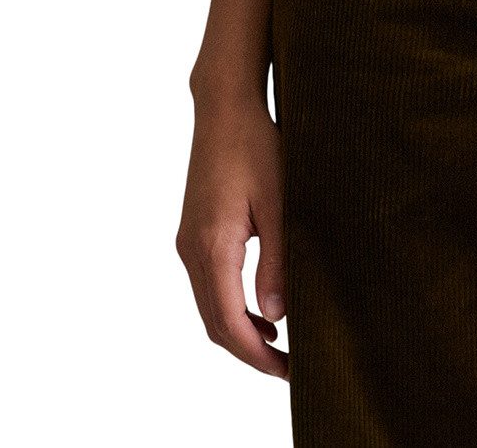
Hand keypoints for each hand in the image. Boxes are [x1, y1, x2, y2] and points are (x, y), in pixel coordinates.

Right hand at [176, 89, 288, 377]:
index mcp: (212, 247)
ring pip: (209, 307)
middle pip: (214, 323)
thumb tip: (277, 315)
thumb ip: (276, 261)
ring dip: (239, 331)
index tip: (288, 370)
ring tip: (280, 345)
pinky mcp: (193, 231)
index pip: (230, 323)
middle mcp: (191, 250)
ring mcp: (188, 241)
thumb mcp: (278, 202)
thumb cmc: (256, 145)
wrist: (224, 106)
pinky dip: (231, 306)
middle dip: (249, 352)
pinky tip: (261, 308)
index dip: (258, 355)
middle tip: (288, 367)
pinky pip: (208, 285)